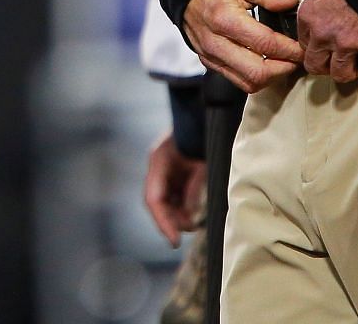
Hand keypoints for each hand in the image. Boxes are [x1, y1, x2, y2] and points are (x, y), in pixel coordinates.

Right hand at [142, 132, 206, 247]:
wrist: (203, 116)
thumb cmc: (204, 136)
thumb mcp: (203, 164)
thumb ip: (194, 188)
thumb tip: (190, 215)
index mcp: (158, 162)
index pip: (153, 199)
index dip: (162, 222)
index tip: (174, 241)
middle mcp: (157, 167)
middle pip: (157, 203)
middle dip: (171, 220)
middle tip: (188, 232)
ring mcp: (163, 169)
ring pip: (164, 201)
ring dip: (177, 215)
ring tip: (193, 224)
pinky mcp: (172, 171)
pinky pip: (173, 195)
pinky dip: (181, 207)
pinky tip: (192, 215)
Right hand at [181, 0, 304, 91]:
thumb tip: (291, 4)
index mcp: (225, 18)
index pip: (265, 44)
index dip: (289, 50)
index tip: (303, 48)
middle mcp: (215, 42)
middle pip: (257, 72)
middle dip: (284, 68)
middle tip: (297, 59)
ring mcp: (210, 55)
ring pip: (248, 82)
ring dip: (271, 77)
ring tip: (284, 63)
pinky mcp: (209, 62)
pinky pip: (237, 80)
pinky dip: (256, 77)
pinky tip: (267, 64)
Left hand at [297, 0, 357, 82]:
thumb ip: (318, 1)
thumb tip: (319, 8)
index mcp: (308, 16)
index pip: (303, 44)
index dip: (315, 47)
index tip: (322, 47)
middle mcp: (323, 33)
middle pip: (315, 66)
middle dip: (325, 66)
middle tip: (334, 62)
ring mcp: (347, 43)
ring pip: (341, 73)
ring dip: (348, 70)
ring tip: (354, 64)